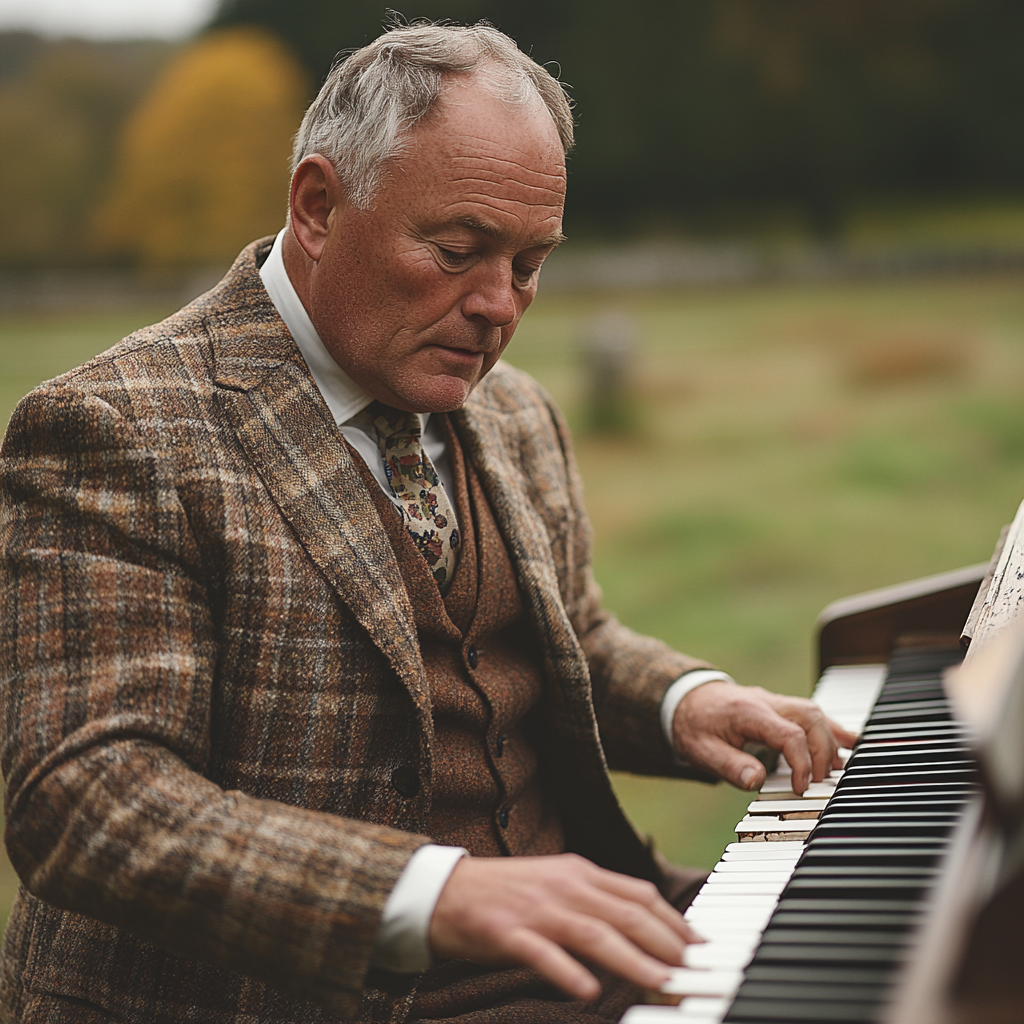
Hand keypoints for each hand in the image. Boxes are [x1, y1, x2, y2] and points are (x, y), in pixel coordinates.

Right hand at [428, 853, 701, 1000]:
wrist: (445, 890)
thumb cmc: (506, 893)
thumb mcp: (557, 885)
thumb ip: (597, 901)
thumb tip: (644, 928)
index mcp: (579, 872)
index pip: (639, 894)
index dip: (674, 921)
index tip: (700, 947)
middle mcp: (563, 886)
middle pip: (625, 913)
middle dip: (666, 944)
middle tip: (694, 971)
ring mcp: (535, 908)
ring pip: (594, 933)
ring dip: (632, 960)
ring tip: (661, 983)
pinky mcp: (506, 931)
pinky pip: (541, 953)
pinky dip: (567, 971)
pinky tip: (587, 991)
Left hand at [672, 680, 857, 794]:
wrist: (684, 698)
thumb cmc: (693, 724)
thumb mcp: (701, 750)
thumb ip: (730, 766)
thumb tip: (757, 782)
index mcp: (748, 712)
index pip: (789, 734)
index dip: (801, 763)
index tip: (800, 788)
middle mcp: (767, 702)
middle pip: (810, 717)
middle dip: (823, 751)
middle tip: (820, 781)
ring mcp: (775, 702)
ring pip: (814, 712)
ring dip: (831, 739)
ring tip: (838, 769)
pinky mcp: (779, 707)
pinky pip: (811, 713)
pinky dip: (831, 728)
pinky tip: (850, 742)